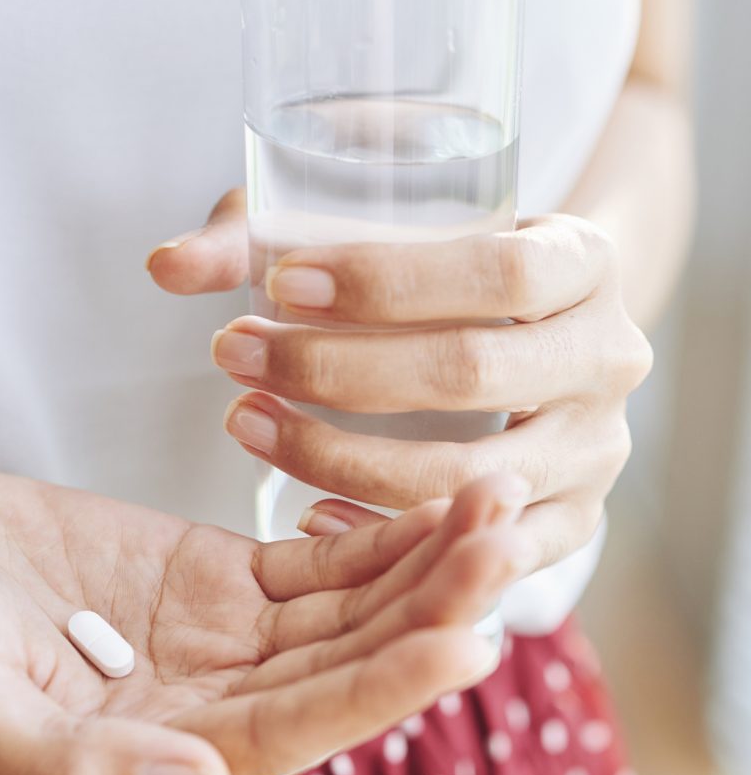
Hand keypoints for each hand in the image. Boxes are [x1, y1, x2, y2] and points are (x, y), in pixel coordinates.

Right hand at [0, 468, 526, 774]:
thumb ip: (77, 765)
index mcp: (172, 749)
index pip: (305, 723)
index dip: (385, 685)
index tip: (466, 640)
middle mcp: (223, 697)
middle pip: (351, 657)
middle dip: (433, 604)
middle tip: (507, 544)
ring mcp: (231, 632)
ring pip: (351, 604)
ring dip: (425, 561)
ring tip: (496, 504)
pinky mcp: (224, 573)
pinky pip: (318, 561)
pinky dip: (378, 535)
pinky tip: (438, 508)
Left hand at [149, 193, 651, 571]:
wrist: (546, 329)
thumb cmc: (457, 270)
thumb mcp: (399, 228)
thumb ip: (278, 236)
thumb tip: (166, 266)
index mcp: (586, 264)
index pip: (498, 272)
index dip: (386, 282)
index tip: (280, 285)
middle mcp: (609, 357)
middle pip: (474, 374)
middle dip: (339, 372)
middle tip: (236, 356)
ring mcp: (595, 451)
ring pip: (467, 473)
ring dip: (342, 457)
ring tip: (246, 424)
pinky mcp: (572, 520)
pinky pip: (473, 545)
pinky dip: (384, 531)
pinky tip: (305, 509)